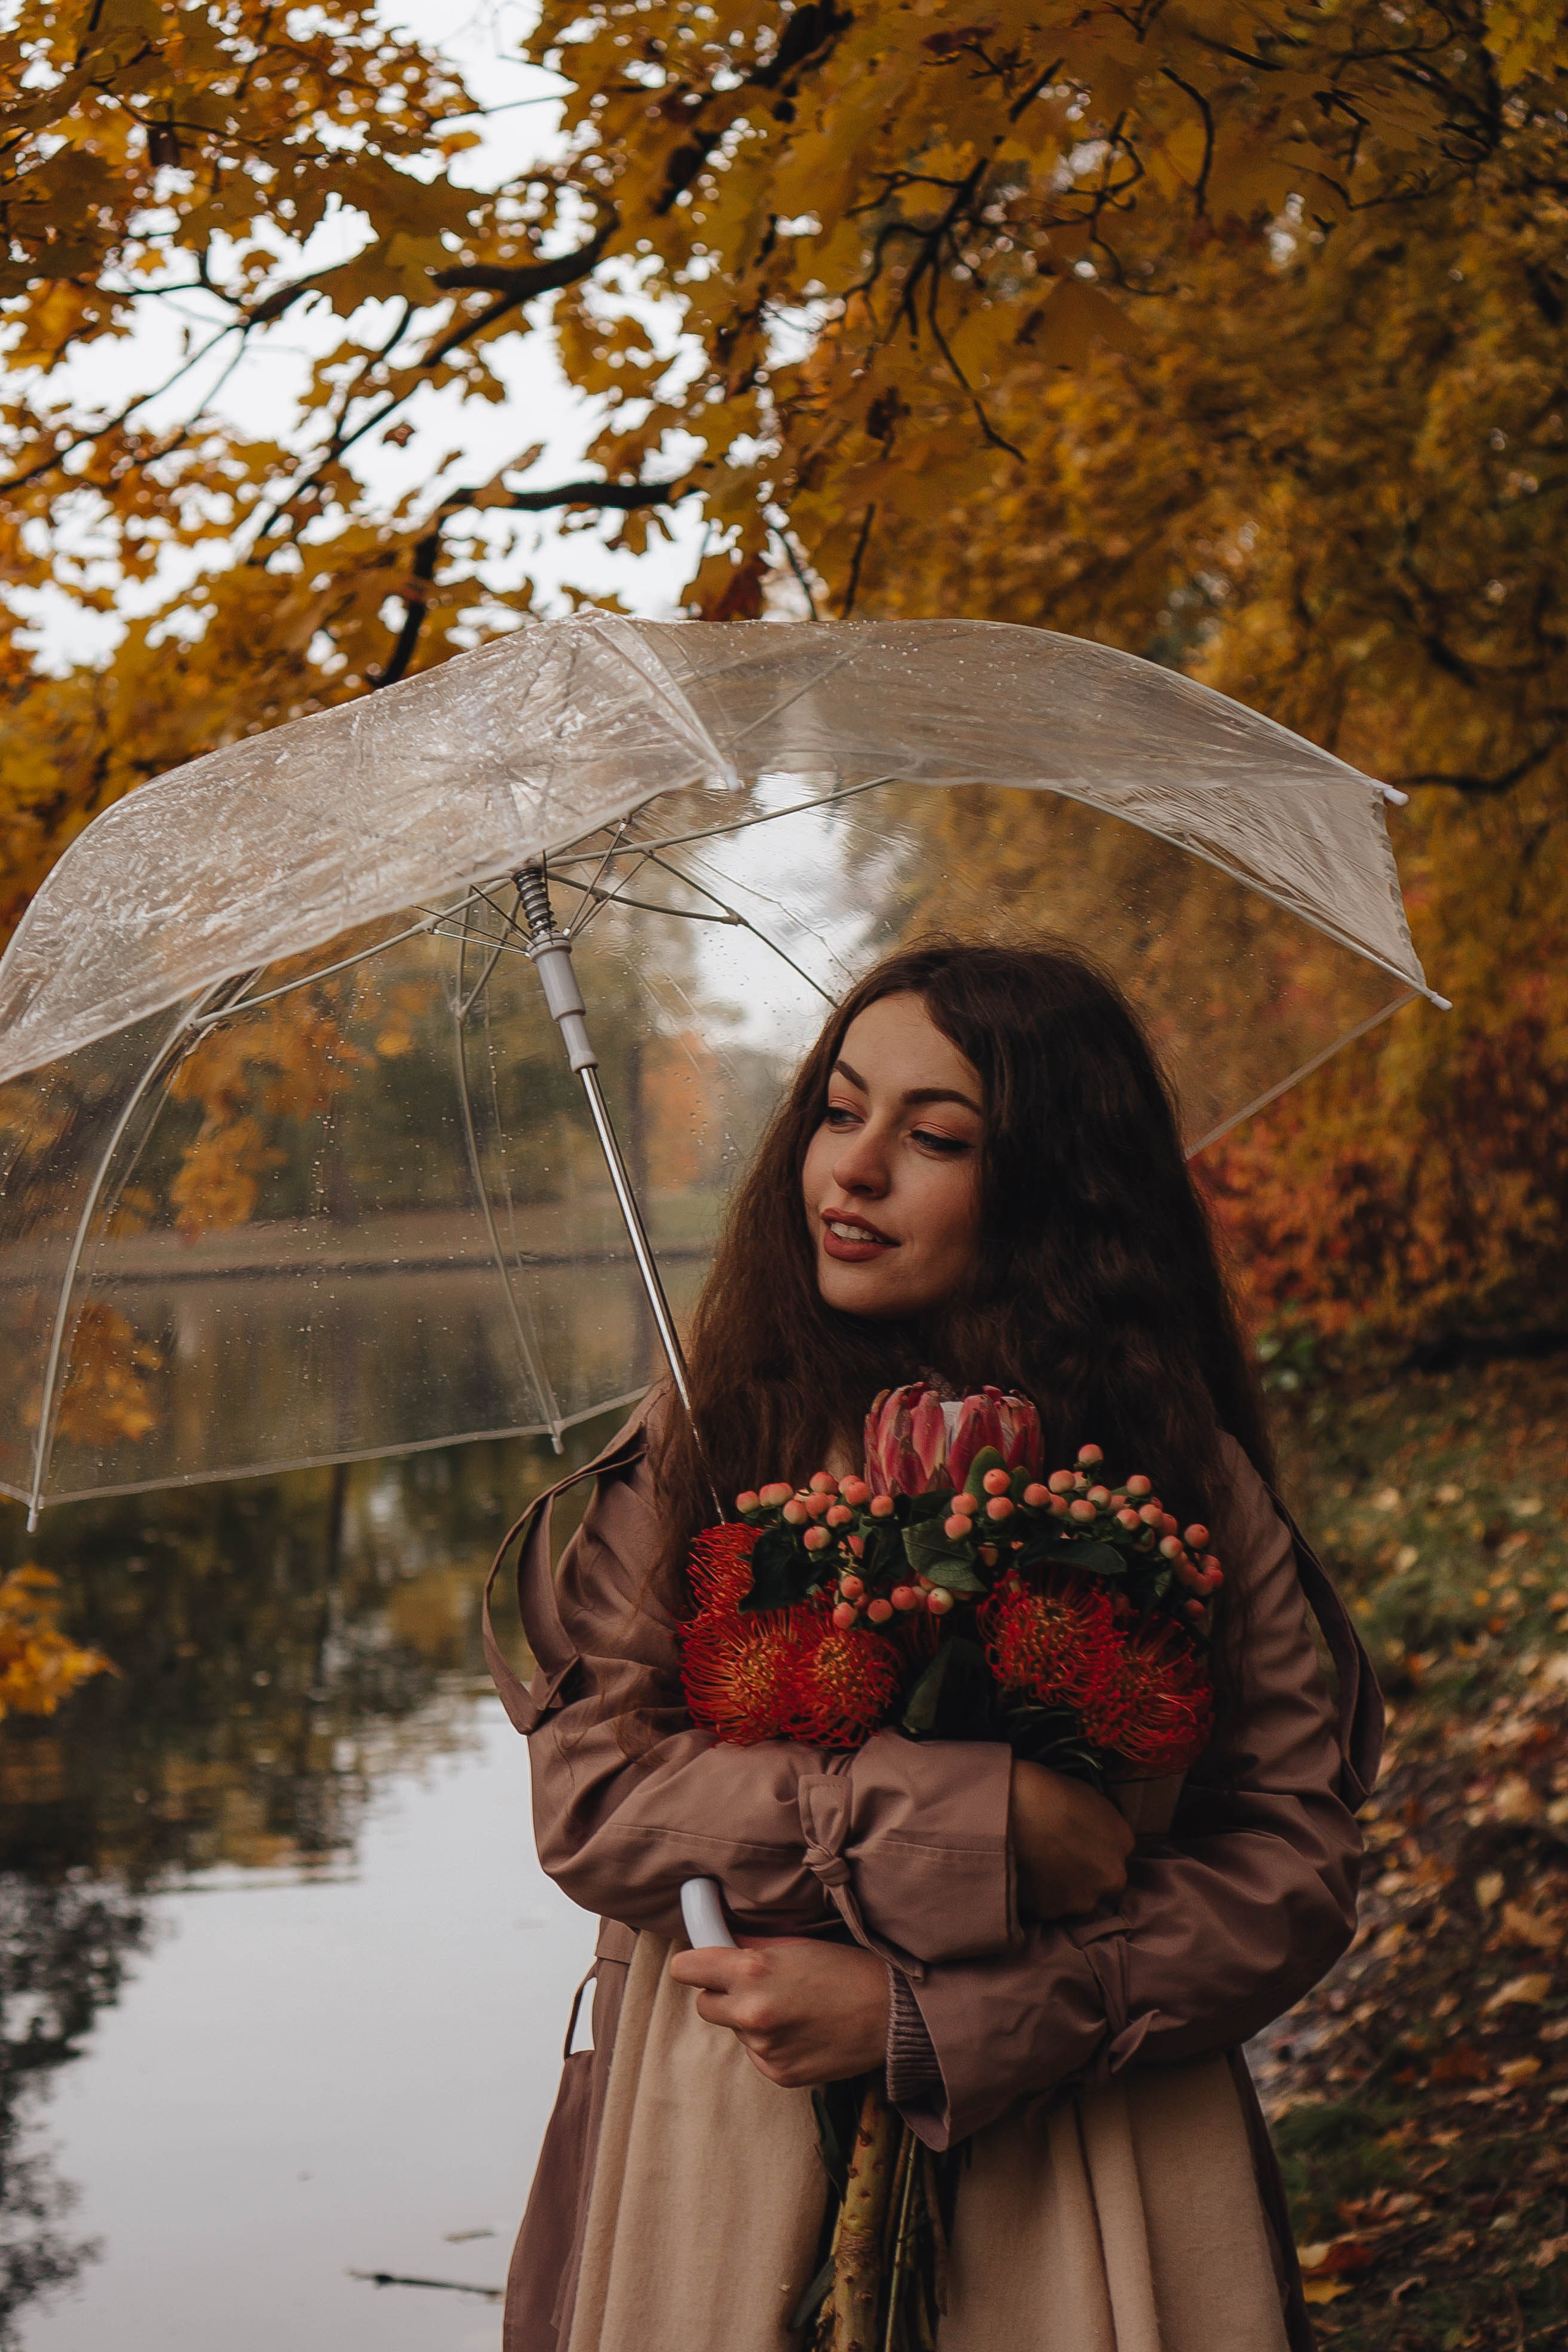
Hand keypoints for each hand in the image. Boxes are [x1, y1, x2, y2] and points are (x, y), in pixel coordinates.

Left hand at [668, 1936, 888, 2088]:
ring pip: (735, 2031)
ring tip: (793, 2009)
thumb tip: (722, 1943)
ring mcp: (764, 2049)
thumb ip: (752, 1946)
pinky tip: (802, 2032)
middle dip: (722, 1995)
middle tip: (755, 1987)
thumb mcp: (796, 1945)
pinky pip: (758, 2054)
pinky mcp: (778, 2074)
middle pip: (704, 2005)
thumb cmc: (847, 1969)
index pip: (686, 1969)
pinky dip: (772, 2044)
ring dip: (752, 2021)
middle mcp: (751, 2013)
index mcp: (752, 1972)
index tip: (701, 1965)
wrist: (892, 2015)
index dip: (694, 1964)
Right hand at [1009, 1759, 1133, 1919]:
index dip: (1094, 1847)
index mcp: (1122, 1842)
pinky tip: (1024, 1874)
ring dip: (1062, 1886)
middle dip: (1084, 1872)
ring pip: (1075, 1897)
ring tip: (1037, 1864)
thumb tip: (1095, 1836)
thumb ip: (1101, 1825)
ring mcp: (1082, 1898)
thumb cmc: (1047, 1791)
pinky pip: (1047, 1904)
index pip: (1115, 1852)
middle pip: (1101, 1879)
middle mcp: (1111, 1877)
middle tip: (1056, 1855)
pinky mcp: (1052, 1911)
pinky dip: (1038, 1894)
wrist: (1009, 1808)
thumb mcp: (1090, 1798)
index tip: (1076, 1842)